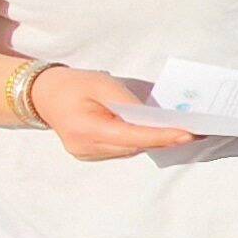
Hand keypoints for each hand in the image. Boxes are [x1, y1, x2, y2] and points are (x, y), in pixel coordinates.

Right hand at [31, 65, 195, 161]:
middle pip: (134, 147)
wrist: (42, 94)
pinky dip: (138, 141)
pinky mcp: (90, 154)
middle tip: (195, 131)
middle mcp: (86, 148)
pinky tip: (155, 132)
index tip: (188, 134)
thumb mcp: (101, 83)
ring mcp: (87, 154)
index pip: (132, 137)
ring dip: (153, 141)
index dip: (162, 136)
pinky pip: (121, 149)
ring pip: (129, 150)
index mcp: (86, 129)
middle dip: (164, 139)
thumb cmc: (72, 85)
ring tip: (181, 131)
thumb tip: (152, 117)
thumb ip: (126, 101)